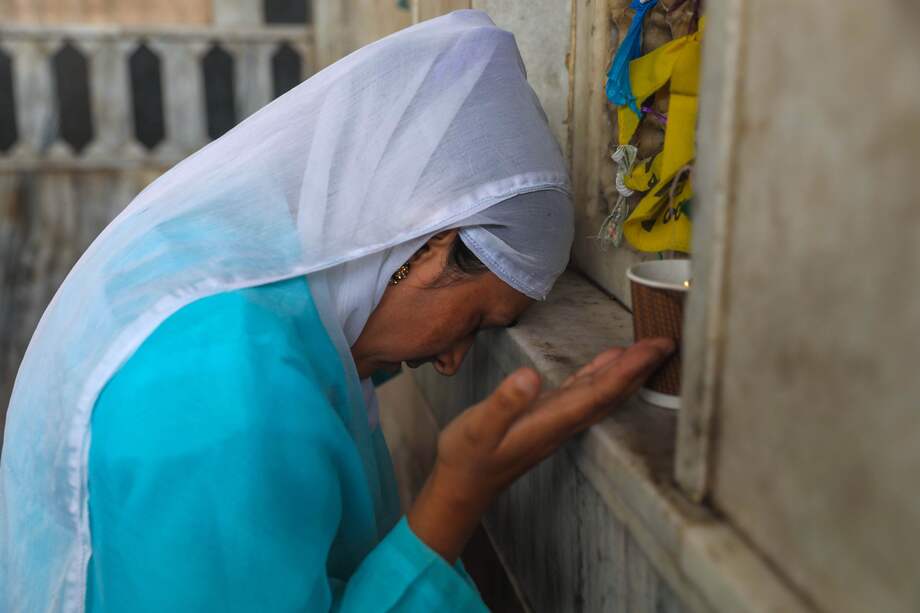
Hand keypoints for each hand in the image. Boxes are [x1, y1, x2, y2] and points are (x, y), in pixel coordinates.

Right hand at [407, 338, 674, 561]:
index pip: (600, 392)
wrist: (461, 486)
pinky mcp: (546, 416)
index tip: (654, 349)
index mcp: (552, 422)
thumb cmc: (468, 458)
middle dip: (640, 368)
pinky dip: (601, 374)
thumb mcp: (478, 428)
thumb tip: (530, 376)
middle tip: (667, 341)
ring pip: (601, 392)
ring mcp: (556, 420)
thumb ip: (504, 403)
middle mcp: (562, 422)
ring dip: (627, 370)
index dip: (630, 370)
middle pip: (611, 392)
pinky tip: (608, 361)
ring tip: (649, 348)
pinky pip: (584, 392)